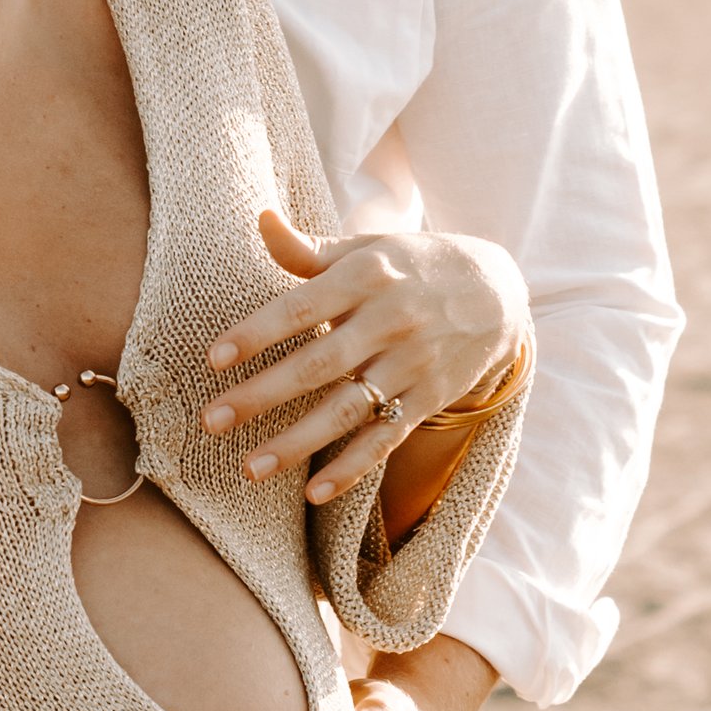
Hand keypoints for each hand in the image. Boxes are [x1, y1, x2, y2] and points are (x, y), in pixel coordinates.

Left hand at [201, 210, 527, 505]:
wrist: (500, 292)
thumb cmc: (412, 266)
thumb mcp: (368, 249)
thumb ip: (310, 248)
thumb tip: (261, 218)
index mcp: (368, 276)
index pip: (301, 307)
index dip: (257, 332)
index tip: (214, 358)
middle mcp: (390, 321)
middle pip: (318, 364)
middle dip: (262, 394)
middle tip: (211, 420)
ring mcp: (412, 364)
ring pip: (347, 409)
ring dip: (297, 443)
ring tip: (249, 468)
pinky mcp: (429, 398)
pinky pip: (386, 438)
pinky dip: (352, 466)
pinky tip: (314, 492)